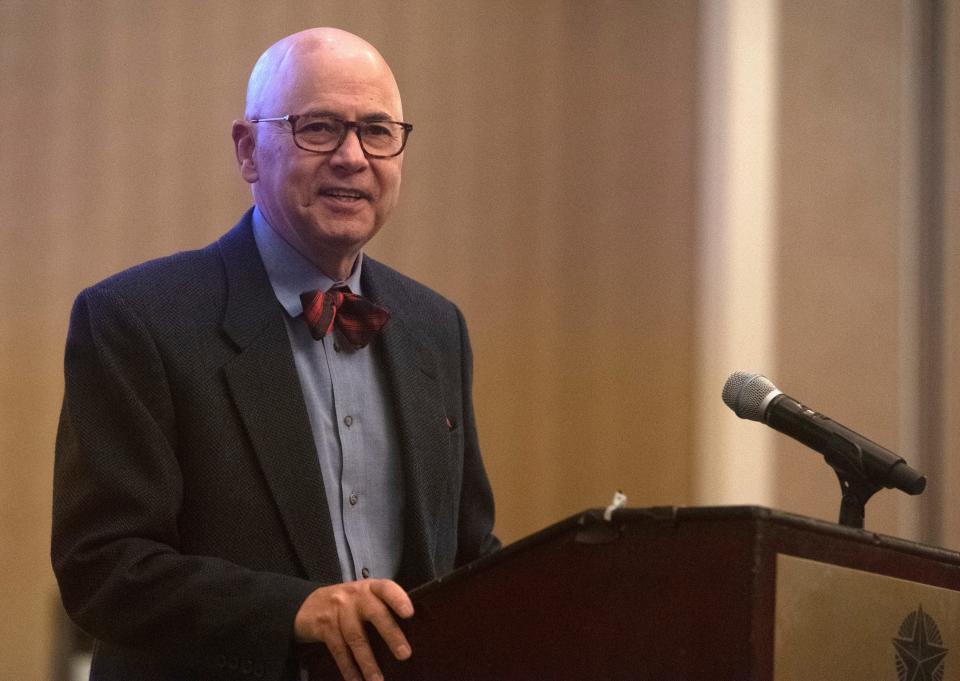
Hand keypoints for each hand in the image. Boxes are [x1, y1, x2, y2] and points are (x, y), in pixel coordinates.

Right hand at [295, 579, 413, 680]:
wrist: (307, 605)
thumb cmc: (347, 604)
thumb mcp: (363, 597)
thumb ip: (381, 607)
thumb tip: (410, 633)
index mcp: (370, 588)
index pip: (386, 588)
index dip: (398, 599)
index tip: (409, 613)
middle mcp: (354, 596)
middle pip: (375, 613)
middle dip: (391, 635)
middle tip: (404, 654)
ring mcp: (338, 610)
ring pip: (356, 638)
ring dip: (368, 662)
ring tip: (378, 680)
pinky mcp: (324, 627)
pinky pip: (338, 650)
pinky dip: (348, 668)